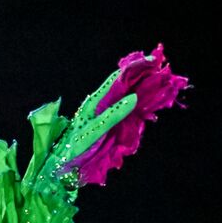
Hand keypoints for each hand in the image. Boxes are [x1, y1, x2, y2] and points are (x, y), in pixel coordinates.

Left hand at [45, 43, 189, 189]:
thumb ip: (113, 114)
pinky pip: (124, 107)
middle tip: (160, 70)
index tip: (153, 60)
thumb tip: (134, 97)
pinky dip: (137, 101)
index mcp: (96, 102)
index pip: (118, 78)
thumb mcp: (93, 132)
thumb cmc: (74, 147)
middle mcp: (100, 103)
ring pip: (126, 93)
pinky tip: (146, 101)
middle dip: (142, 75)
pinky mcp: (107, 120)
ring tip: (157, 82)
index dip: (135, 67)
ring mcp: (104, 111)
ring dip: (141, 86)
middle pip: (124, 83)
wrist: (61, 162)